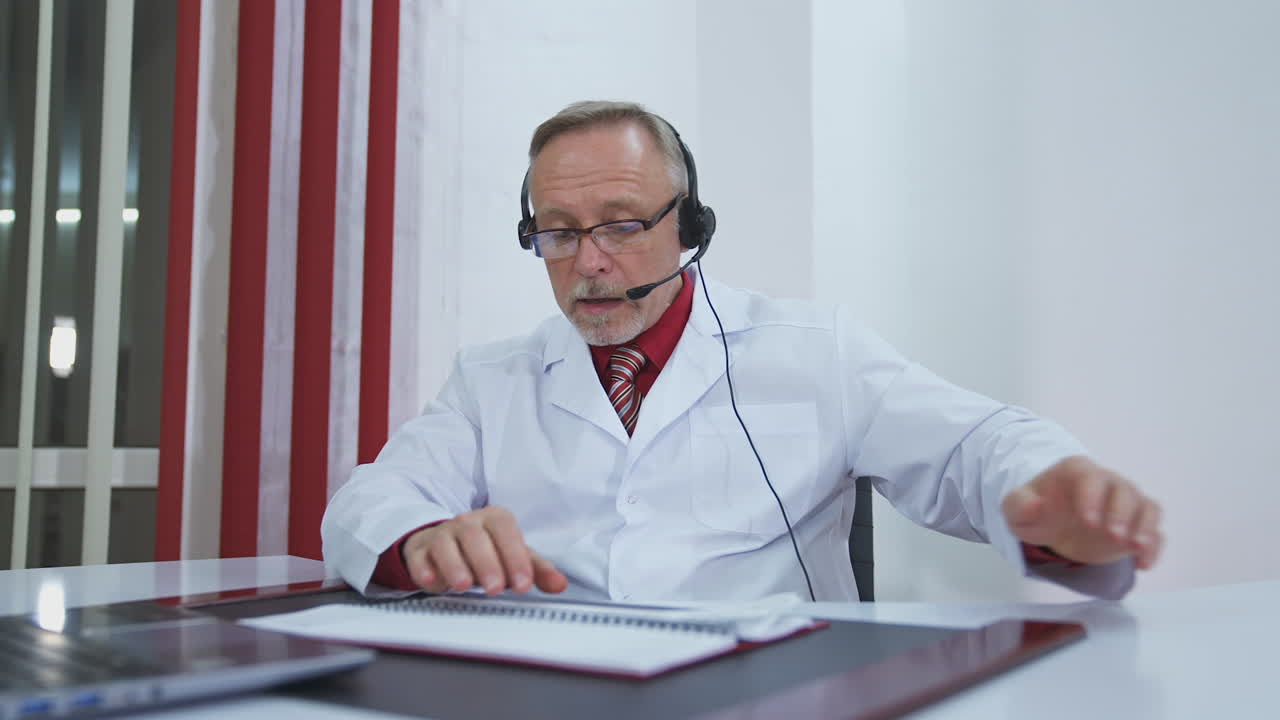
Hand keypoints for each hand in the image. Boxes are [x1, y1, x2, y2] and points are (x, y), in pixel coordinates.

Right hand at [402, 506, 567, 594]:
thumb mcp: (514, 557)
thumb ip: (537, 570)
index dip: (515, 557)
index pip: (506, 532)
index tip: (523, 584)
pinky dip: (424, 568)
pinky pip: (419, 556)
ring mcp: (441, 535)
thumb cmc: (486, 551)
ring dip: (455, 565)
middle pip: (475, 537)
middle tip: (496, 588)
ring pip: (445, 544)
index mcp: (494, 520)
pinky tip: (432, 581)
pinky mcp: (420, 550)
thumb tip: (559, 584)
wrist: (445, 544)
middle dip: (487, 563)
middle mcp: (467, 523)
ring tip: (464, 585)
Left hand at [1002, 456, 1162, 569]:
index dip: (1092, 497)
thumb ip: (1019, 504)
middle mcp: (1107, 483)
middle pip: (1124, 491)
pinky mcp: (1134, 526)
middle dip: (1122, 513)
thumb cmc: (1036, 509)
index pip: (1090, 478)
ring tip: (1137, 548)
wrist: (1051, 521)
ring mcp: (1124, 504)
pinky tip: (1143, 565)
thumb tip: (1035, 505)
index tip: (1087, 521)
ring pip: (1146, 507)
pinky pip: (1154, 531)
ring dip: (1145, 527)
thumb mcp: (1016, 508)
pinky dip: (1153, 546)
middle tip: (1114, 536)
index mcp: (1077, 472)